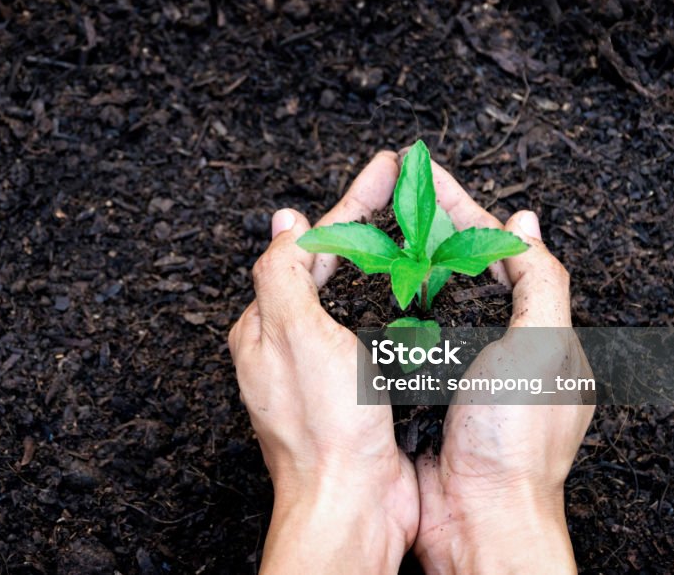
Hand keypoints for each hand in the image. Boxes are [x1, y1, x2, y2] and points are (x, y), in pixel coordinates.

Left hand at [228, 151, 417, 573]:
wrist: (351, 505)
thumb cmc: (324, 428)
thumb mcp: (294, 334)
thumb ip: (283, 272)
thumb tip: (285, 220)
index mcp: (266, 326)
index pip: (306, 245)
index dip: (351, 202)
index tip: (388, 169)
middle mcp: (285, 346)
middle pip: (325, 266)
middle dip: (363, 223)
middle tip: (402, 189)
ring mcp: (317, 372)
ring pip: (347, 298)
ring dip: (376, 261)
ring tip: (406, 230)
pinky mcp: (347, 396)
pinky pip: (367, 334)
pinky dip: (389, 305)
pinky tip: (407, 299)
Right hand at [412, 162, 594, 573]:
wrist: (478, 514)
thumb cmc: (516, 439)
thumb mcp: (542, 348)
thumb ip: (539, 282)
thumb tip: (525, 222)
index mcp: (535, 332)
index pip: (498, 251)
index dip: (461, 208)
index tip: (423, 176)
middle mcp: (499, 347)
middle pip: (462, 271)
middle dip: (429, 229)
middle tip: (390, 195)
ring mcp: (459, 371)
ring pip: (429, 302)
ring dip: (404, 266)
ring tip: (373, 230)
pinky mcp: (424, 394)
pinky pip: (404, 340)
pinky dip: (385, 312)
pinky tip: (363, 293)